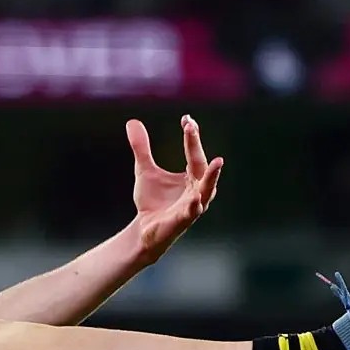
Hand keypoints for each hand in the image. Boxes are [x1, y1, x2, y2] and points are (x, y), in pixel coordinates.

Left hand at [127, 115, 222, 260]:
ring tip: (218, 162)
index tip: (186, 118)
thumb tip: (132, 122)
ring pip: (207, 190)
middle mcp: (197, 190)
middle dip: (196, 147)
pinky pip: (192, 213)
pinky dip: (195, 206)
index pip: (194, 153)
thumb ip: (141, 148)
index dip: (191, 136)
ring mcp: (192, 207)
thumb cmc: (151, 202)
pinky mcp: (182, 221)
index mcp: (192, 178)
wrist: (144, 230)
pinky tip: (196, 199)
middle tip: (191, 128)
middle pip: (201, 166)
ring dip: (212, 177)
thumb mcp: (144, 170)